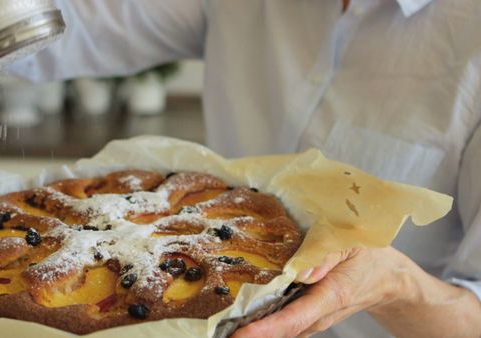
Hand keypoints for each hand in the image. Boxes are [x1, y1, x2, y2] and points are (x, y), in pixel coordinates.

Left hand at [232, 247, 406, 337]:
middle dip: (249, 333)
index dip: (266, 329)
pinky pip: (282, 321)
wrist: (387, 277)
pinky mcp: (307, 314)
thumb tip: (302, 271)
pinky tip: (239, 315)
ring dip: (252, 329)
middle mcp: (318, 313)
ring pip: (279, 328)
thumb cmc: (369, 257)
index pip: (294, 318)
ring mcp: (312, 317)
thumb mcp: (353, 245)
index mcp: (330, 295)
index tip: (240, 333)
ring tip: (219, 326)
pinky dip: (260, 321)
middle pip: (280, 330)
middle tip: (215, 331)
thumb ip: (327, 254)